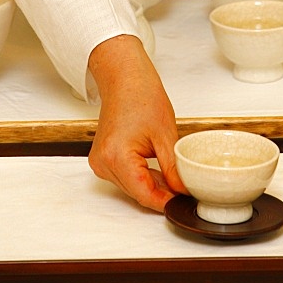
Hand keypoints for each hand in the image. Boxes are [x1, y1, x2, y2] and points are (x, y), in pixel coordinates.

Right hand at [87, 35, 186, 211]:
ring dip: (150, 185)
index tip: (183, 204)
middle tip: (183, 190)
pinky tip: (154, 167)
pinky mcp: (102, 159)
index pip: (144, 194)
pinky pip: (124, 177)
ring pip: (130, 188)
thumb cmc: (141, 96)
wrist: (125, 78)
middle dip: (160, 193)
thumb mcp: (165, 135)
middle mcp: (103, 162)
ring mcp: (100, 162)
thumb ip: (174, 169)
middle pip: (136, 193)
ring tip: (170, 174)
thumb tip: (183, 192)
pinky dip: (140, 176)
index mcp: (116, 156)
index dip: (166, 202)